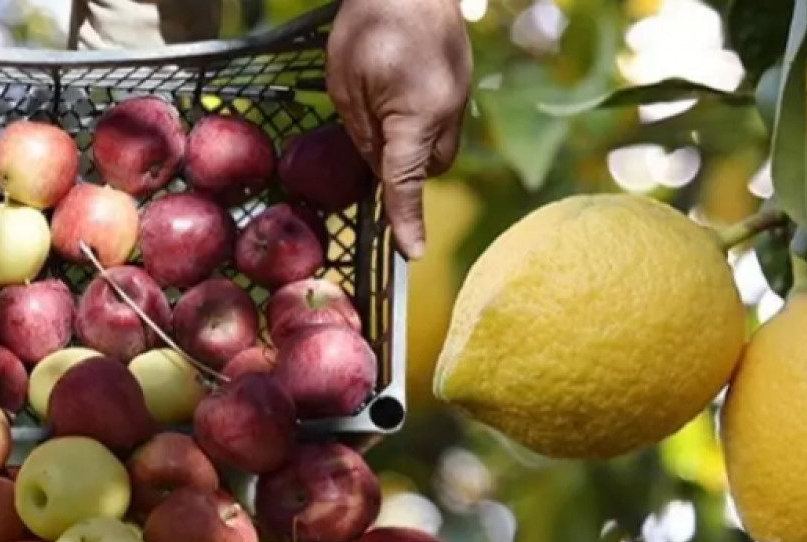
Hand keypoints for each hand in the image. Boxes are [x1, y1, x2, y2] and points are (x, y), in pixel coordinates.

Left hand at [326, 0, 471, 259]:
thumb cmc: (370, 23)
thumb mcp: (346, 84)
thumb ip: (363, 134)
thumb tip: (378, 168)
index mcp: (417, 116)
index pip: (407, 182)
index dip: (406, 220)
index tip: (412, 254)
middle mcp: (448, 112)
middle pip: (428, 167)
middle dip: (403, 168)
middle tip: (370, 134)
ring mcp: (460, 96)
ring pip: (438, 146)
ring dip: (412, 144)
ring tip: (383, 103)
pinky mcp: (461, 82)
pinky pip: (443, 121)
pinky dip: (421, 122)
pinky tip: (399, 92)